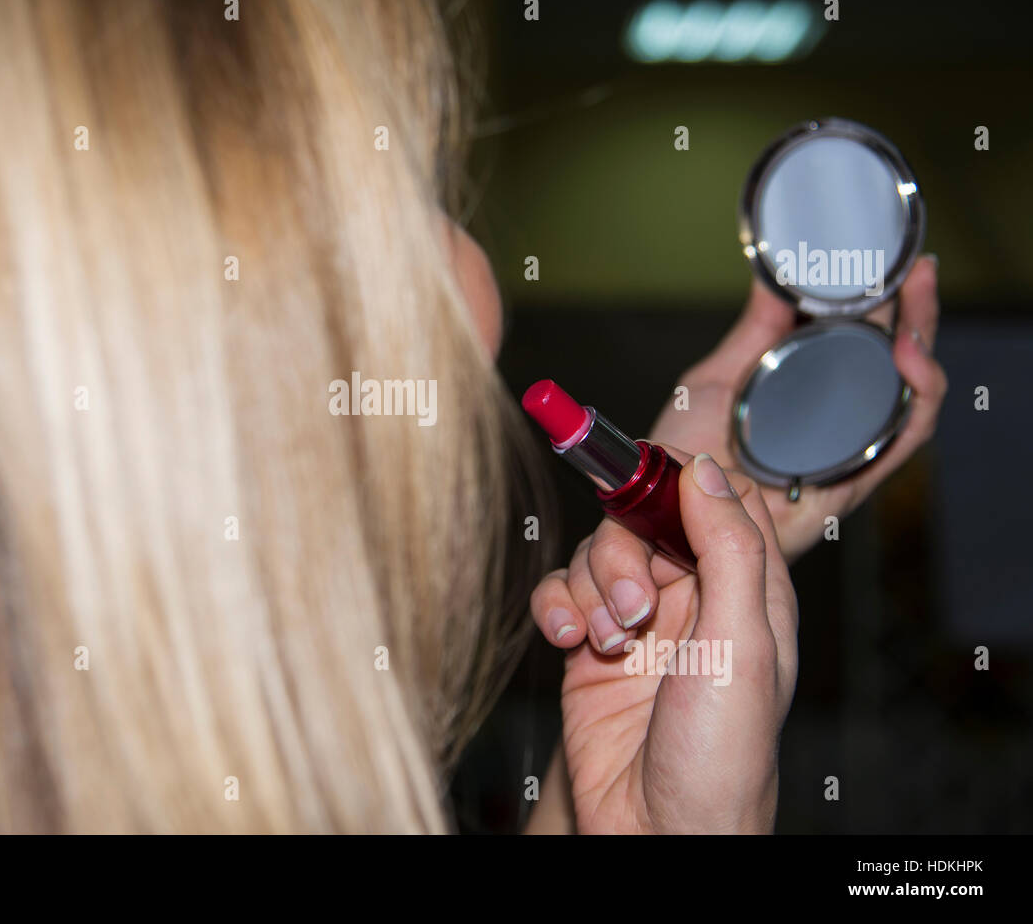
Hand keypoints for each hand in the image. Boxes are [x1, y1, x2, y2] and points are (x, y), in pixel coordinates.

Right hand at [530, 449, 797, 832]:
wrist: (657, 835)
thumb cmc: (720, 757)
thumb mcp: (741, 643)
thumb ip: (728, 549)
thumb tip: (706, 469)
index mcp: (748, 590)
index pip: (714, 499)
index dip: (678, 486)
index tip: (645, 492)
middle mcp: (692, 601)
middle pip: (640, 522)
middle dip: (622, 555)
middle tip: (635, 609)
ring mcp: (637, 624)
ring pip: (595, 557)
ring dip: (590, 589)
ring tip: (608, 642)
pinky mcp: (589, 648)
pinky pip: (559, 596)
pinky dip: (556, 609)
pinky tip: (570, 642)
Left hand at [648, 257, 946, 561]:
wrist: (662, 512)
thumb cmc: (681, 461)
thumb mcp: (716, 380)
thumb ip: (754, 333)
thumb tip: (774, 278)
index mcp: (800, 396)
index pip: (856, 344)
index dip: (879, 304)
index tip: (885, 260)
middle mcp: (830, 425)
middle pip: (891, 366)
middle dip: (912, 313)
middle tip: (915, 269)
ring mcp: (843, 454)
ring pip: (906, 396)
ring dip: (921, 344)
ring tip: (917, 299)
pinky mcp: (849, 486)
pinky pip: (900, 442)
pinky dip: (916, 398)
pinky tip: (908, 361)